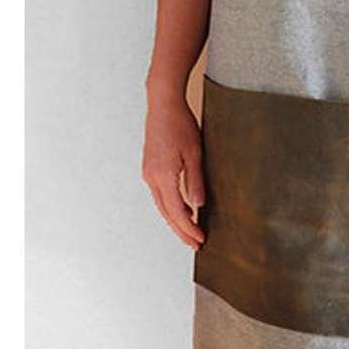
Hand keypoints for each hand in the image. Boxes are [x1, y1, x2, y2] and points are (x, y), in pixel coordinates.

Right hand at [141, 93, 206, 249]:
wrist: (163, 104)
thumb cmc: (181, 124)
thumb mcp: (195, 153)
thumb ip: (196, 180)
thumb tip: (198, 205)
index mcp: (163, 175)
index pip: (176, 211)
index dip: (188, 228)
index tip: (199, 240)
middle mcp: (152, 177)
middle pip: (166, 213)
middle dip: (181, 230)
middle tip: (196, 244)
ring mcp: (148, 173)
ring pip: (161, 205)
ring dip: (175, 220)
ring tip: (190, 231)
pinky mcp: (150, 167)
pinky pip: (160, 194)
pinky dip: (170, 206)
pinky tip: (182, 209)